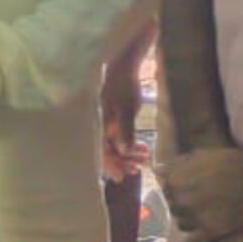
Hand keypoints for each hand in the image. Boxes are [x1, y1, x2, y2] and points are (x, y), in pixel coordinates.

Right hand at [100, 57, 146, 182]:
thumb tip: (124, 151)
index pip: (101, 150)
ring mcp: (105, 121)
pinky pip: (118, 135)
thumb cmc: (124, 85)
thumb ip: (125, 130)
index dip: (111, 165)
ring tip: (143, 157)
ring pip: (113, 143)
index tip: (123, 176)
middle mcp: (99, 124)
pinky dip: (129, 142)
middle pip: (107, 150)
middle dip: (122, 161)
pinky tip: (141, 145)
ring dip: (128, 153)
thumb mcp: (127, 108)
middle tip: (138, 168)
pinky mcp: (112, 116)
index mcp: (98, 124)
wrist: (123, 65)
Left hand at [163, 145, 242, 241]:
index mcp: (173, 180)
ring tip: (204, 220)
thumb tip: (157, 172)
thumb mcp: (195, 155)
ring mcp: (194, 215)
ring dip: (191, 223)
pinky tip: (200, 240)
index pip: (166, 193)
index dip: (178, 194)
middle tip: (200, 207)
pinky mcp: (210, 230)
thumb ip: (174, 166)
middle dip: (185, 208)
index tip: (189, 195)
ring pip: (182, 225)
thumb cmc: (227, 161)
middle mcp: (179, 199)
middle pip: (174, 209)